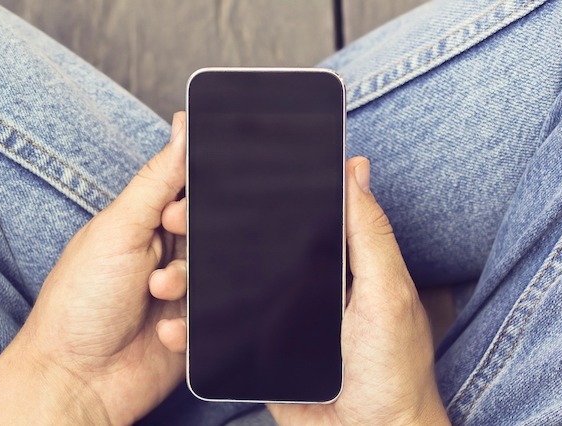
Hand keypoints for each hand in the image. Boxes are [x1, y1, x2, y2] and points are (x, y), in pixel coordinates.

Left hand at [0, 113, 189, 424]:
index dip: (197, 194)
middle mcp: (168, 254)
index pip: (192, 189)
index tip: (180, 211)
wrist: (73, 381)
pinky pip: (220, 318)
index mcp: (146, 221)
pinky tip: (164, 333)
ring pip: (221, 274)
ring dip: (189, 285)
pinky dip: (193, 326)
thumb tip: (182, 124)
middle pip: (214, 230)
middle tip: (165, 259)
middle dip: (197, 245)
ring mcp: (184, 294)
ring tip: (157, 295)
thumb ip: (157, 179)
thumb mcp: (117, 230)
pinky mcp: (197, 332)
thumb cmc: (78, 304)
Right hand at [153, 157, 449, 424]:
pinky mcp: (261, 360)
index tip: (221, 172)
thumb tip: (357, 170)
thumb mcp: (386, 293)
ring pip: (230, 294)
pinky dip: (195, 335)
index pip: (299, 217)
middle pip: (254, 252)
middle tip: (175, 218)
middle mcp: (308, 291)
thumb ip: (369, 234)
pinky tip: (176, 329)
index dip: (263, 195)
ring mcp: (281, 325)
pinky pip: (223, 342)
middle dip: (211, 237)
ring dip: (194, 284)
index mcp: (341, 265)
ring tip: (166, 279)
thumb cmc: (395, 372)